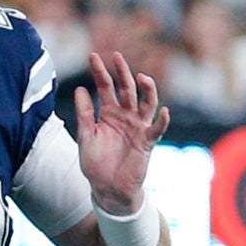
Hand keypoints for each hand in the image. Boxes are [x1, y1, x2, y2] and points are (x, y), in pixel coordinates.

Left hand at [73, 51, 170, 213]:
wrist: (107, 188)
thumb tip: (80, 89)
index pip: (106, 87)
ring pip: (147, 103)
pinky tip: (165, 111)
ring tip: (142, 77)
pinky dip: (163, 121)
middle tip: (117, 56)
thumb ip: (84, 114)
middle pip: (127, 89)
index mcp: (109, 112)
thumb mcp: (85, 136)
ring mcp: (138, 127)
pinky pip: (157, 129)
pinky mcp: (147, 142)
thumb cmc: (96, 163)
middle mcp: (125, 116)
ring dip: (147, 90)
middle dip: (123, 72)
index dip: (100, 72)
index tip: (93, 56)